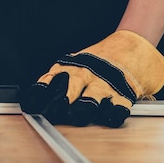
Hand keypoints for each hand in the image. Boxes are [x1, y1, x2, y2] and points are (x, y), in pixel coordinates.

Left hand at [19, 30, 163, 127]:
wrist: (134, 44)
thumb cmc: (100, 58)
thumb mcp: (75, 62)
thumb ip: (57, 78)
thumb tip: (34, 98)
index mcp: (69, 69)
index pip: (49, 82)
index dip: (38, 95)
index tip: (29, 106)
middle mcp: (85, 76)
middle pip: (68, 91)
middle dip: (59, 103)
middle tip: (52, 113)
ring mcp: (104, 85)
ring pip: (91, 99)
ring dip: (82, 109)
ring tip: (76, 116)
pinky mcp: (124, 95)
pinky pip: (117, 108)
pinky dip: (112, 115)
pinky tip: (108, 119)